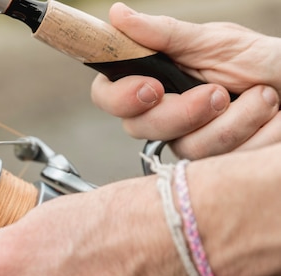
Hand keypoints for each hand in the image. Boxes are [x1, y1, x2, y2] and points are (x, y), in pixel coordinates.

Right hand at [91, 2, 280, 158]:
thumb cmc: (261, 60)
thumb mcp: (213, 41)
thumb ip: (164, 34)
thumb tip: (117, 15)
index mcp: (152, 80)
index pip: (108, 96)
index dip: (120, 98)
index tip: (152, 88)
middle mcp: (162, 113)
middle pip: (140, 128)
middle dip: (184, 112)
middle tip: (219, 93)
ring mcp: (187, 140)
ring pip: (185, 147)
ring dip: (232, 121)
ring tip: (263, 97)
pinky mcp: (213, 162)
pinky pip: (219, 161)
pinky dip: (253, 135)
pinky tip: (268, 118)